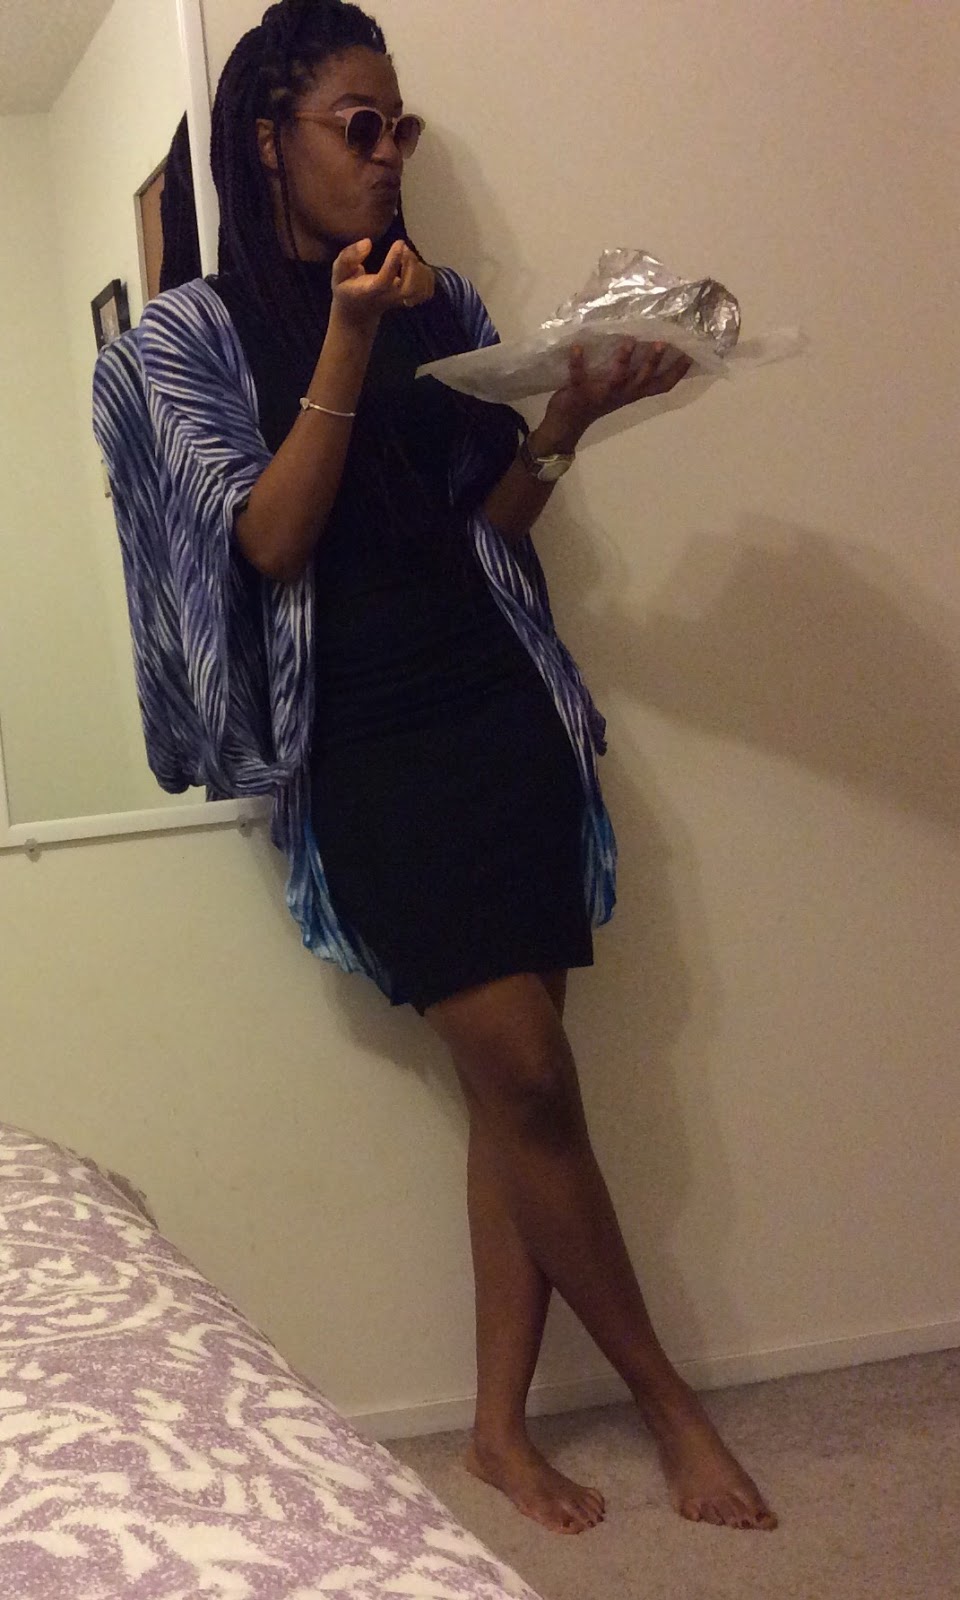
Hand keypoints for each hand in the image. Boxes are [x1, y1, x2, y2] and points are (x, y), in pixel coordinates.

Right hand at [330, 238, 434, 332]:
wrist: (358, 314)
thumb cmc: (347, 288)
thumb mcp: (339, 272)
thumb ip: (348, 257)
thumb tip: (368, 243)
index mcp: (369, 291)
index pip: (384, 280)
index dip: (394, 261)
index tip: (399, 243)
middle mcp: (388, 298)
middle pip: (409, 288)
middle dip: (411, 264)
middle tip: (404, 248)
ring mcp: (401, 301)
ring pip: (420, 290)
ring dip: (419, 268)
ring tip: (407, 255)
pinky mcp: (410, 301)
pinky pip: (427, 291)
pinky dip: (427, 276)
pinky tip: (416, 267)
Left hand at [542, 338, 692, 448]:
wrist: (565, 425)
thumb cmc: (596, 400)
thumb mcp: (620, 388)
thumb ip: (633, 371)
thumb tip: (648, 342)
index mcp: (633, 393)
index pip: (662, 385)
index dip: (677, 372)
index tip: (691, 353)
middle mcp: (621, 395)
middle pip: (643, 380)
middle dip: (653, 362)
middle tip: (663, 342)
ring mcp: (601, 395)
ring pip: (617, 379)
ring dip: (623, 361)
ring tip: (629, 341)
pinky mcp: (579, 394)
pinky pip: (578, 378)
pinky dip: (577, 363)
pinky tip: (577, 348)